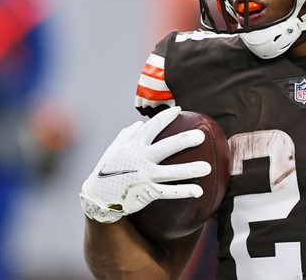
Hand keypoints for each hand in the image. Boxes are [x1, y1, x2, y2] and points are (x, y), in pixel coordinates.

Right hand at [79, 106, 211, 222]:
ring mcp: (144, 175)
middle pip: (166, 147)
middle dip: (184, 141)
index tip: (179, 110)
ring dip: (190, 170)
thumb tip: (140, 123)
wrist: (97, 196)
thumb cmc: (107, 170)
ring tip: (207, 168)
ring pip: (171, 172)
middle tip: (201, 136)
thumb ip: (127, 135)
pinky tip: (199, 191)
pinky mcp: (147, 191)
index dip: (165, 118)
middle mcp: (141, 159)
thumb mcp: (113, 149)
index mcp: (133, 146)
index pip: (151, 128)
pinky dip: (183, 191)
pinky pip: (168, 191)